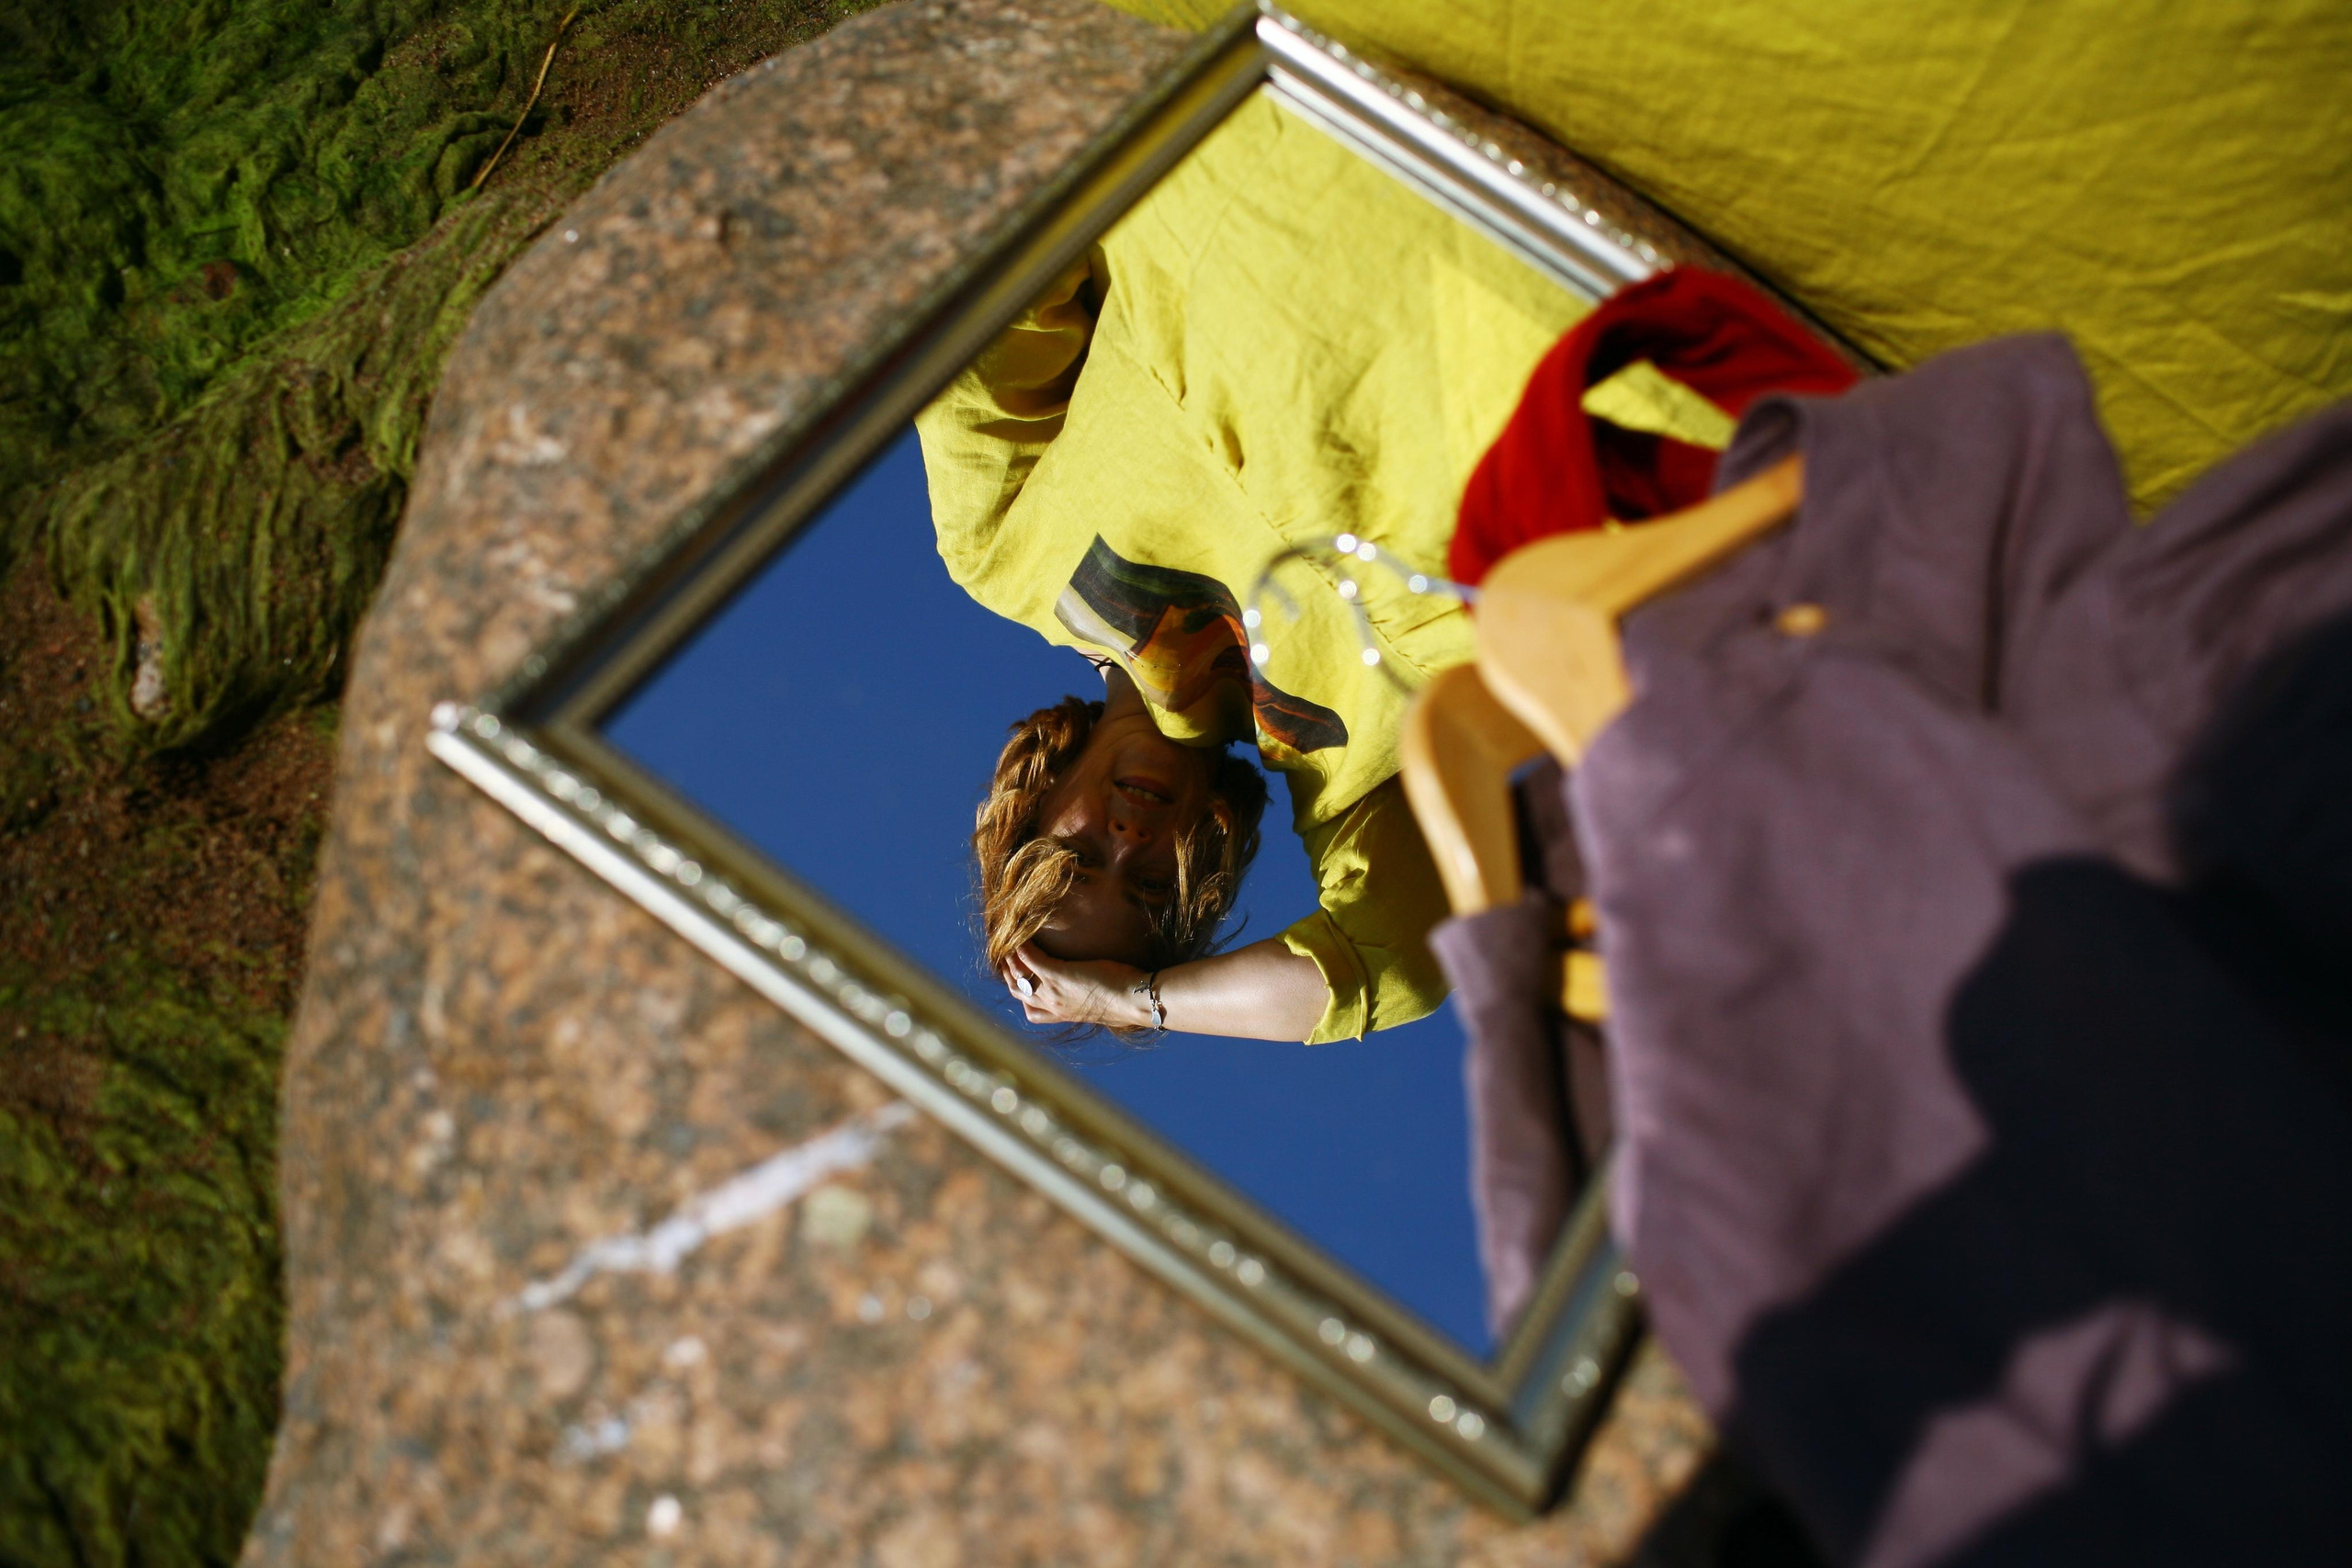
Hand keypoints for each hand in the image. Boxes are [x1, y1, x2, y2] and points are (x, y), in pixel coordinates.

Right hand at [1000, 943, 1148, 1028]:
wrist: (1134, 1000)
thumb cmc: (1125, 998)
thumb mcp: (1099, 1001)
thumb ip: (1087, 995)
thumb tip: (1090, 984)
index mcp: (1062, 1014)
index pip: (1030, 1009)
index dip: (1022, 992)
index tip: (1020, 978)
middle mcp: (1053, 1006)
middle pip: (1017, 991)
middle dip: (1008, 973)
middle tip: (1008, 955)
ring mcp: (1053, 992)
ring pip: (1018, 976)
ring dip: (1011, 958)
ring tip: (1011, 941)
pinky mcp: (1058, 975)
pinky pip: (1030, 959)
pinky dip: (1022, 947)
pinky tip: (1022, 936)